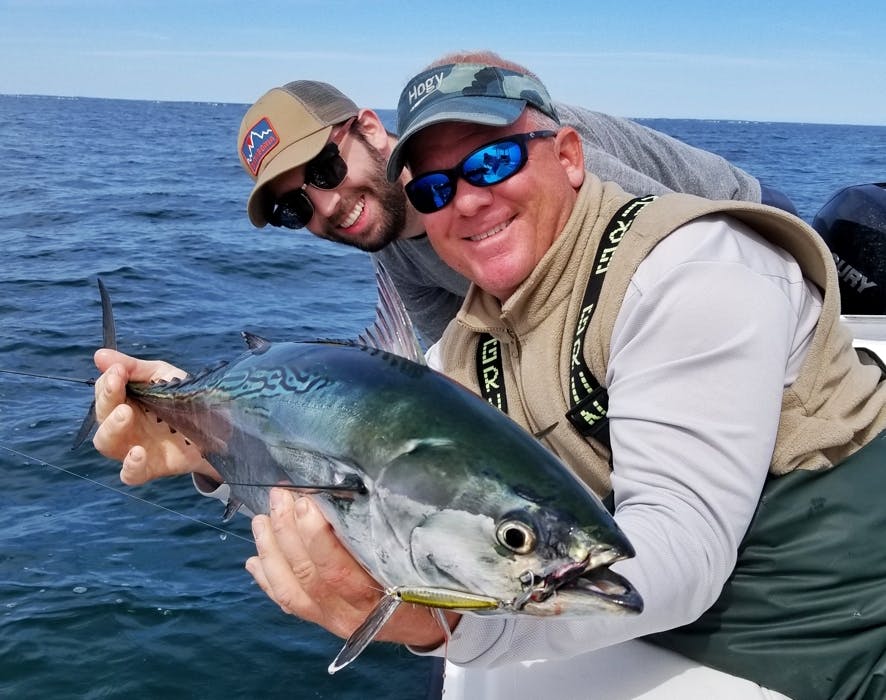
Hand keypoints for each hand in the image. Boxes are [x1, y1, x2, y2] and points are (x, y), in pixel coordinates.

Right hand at [92, 348, 221, 484]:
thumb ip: (134, 368)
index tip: (118, 371)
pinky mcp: (152, 467)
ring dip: (111, 429)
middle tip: (117, 386)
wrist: (221, 427)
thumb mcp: (163, 376)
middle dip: (106, 400)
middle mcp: (126, 426)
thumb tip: (99, 355)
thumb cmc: (186, 400)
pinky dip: (130, 466)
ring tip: (124, 414)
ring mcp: (136, 447)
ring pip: (107, 444)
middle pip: (102, 417)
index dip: (107, 382)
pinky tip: (137, 453)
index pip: (104, 392)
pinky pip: (130, 475)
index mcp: (126, 402)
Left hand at [246, 488, 458, 647]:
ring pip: (291, 588)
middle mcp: (350, 613)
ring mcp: (332, 619)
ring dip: (270, 551)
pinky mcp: (321, 620)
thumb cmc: (431, 584)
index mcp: (379, 598)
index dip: (316, 537)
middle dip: (287, 531)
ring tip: (261, 519)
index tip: (307, 501)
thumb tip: (373, 493)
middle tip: (281, 496)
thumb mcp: (425, 562)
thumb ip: (395, 537)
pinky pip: (288, 602)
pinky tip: (254, 558)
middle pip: (308, 574)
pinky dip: (268, 579)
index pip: (338, 571)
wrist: (429, 624)